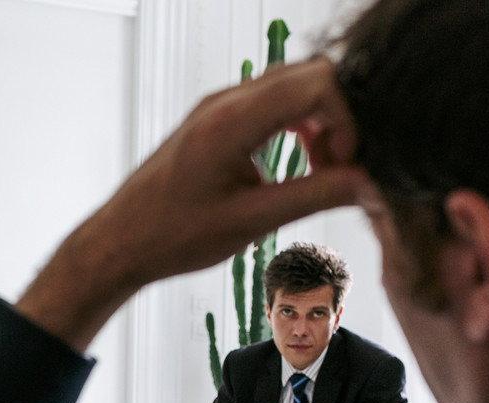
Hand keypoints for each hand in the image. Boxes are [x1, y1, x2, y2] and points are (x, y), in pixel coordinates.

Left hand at [18, 58, 365, 349]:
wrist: (121, 241)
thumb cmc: (170, 235)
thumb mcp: (252, 222)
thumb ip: (315, 196)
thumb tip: (367, 185)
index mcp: (232, 120)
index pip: (316, 83)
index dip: (345, 120)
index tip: (346, 163)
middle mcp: (224, 102)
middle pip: (307, 75)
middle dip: (337, 116)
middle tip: (338, 167)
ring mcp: (218, 107)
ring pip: (290, 86)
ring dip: (318, 120)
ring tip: (321, 169)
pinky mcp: (215, 119)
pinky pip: (269, 103)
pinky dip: (295, 124)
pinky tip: (298, 163)